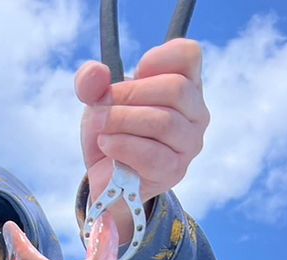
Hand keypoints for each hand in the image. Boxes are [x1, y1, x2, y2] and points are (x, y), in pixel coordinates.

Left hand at [76, 39, 208, 238]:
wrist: (107, 178)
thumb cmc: (112, 131)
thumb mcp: (97, 100)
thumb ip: (91, 82)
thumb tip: (94, 74)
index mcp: (185, 84)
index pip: (189, 55)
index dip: (159, 57)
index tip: (136, 71)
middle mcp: (196, 113)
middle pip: (175, 88)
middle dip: (130, 93)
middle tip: (103, 104)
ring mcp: (189, 144)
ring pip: (163, 122)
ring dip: (122, 120)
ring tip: (101, 126)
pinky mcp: (173, 171)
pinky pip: (151, 155)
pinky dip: (122, 146)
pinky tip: (106, 144)